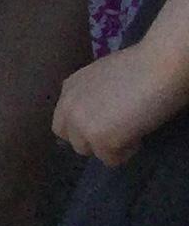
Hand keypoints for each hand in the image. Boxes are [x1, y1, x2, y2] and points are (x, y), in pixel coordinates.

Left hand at [52, 39, 188, 164]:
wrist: (161, 65)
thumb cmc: (144, 65)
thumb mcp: (105, 76)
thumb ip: (93, 96)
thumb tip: (99, 112)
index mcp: (69, 88)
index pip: (64, 121)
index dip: (85, 126)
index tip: (107, 122)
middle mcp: (68, 108)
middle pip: (72, 139)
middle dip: (93, 139)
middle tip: (119, 129)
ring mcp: (81, 125)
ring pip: (88, 151)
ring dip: (109, 145)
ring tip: (132, 128)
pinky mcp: (99, 140)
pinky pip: (110, 160)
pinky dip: (126, 151)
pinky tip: (139, 133)